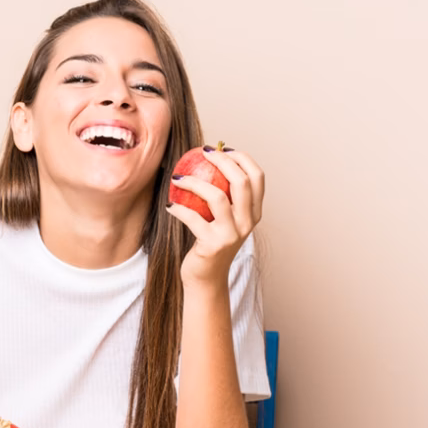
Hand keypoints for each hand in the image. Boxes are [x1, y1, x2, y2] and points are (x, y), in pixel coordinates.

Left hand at [166, 148, 264, 284]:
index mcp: (254, 212)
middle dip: (222, 161)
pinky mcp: (213, 244)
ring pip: (217, 197)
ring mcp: (232, 234)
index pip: (257, 177)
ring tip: (178, 178)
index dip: (242, 158)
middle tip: (202, 152)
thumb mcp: (223, 218)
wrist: (206, 278)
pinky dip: (179, 208)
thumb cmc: (210, 242)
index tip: (222, 148)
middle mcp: (248, 222)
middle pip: (241, 181)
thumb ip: (224, 195)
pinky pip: (193, 218)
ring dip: (194, 182)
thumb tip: (208, 159)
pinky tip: (170, 204)